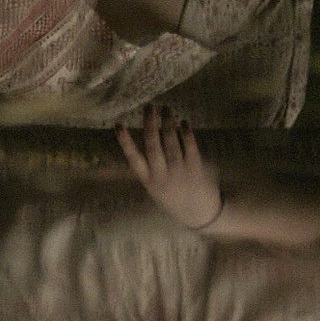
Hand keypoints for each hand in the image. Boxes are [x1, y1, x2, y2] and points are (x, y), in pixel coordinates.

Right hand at [119, 105, 222, 230]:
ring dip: (168, 123)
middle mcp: (162, 176)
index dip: (125, 141)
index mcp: (149, 181)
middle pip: (153, 146)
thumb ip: (151, 168)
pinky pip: (190, 147)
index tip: (118, 124)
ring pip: (171, 143)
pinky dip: (187, 133)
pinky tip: (184, 122)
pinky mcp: (196, 168)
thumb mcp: (156, 188)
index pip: (134, 159)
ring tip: (166, 108)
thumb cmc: (174, 199)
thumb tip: (150, 136)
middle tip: (149, 106)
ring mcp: (179, 172)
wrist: (200, 214)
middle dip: (150, 124)